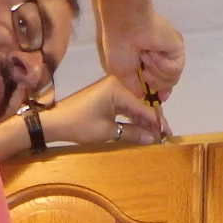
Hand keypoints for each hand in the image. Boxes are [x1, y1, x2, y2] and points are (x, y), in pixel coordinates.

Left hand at [39, 76, 165, 147]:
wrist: (55, 122)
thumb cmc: (80, 125)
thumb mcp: (107, 131)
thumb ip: (132, 133)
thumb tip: (151, 138)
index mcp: (118, 88)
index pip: (143, 107)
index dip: (156, 122)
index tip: (167, 134)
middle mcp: (117, 84)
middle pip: (140, 104)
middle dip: (151, 121)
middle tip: (164, 136)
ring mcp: (111, 89)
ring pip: (133, 106)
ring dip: (142, 120)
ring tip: (155, 134)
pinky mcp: (106, 96)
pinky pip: (124, 106)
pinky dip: (131, 118)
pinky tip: (140, 128)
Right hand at [98, 11, 184, 103]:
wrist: (127, 25)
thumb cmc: (119, 46)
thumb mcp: (121, 74)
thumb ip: (134, 87)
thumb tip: (143, 95)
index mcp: (146, 63)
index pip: (160, 83)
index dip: (160, 92)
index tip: (158, 99)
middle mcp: (160, 58)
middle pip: (167, 84)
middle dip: (155, 84)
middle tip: (144, 72)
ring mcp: (169, 53)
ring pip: (172, 79)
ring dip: (156, 72)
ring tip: (145, 58)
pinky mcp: (178, 48)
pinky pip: (175, 69)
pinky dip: (162, 65)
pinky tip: (153, 53)